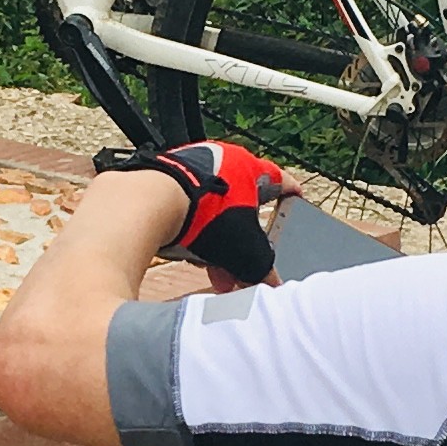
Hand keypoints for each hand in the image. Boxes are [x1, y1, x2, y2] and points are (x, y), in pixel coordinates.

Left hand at [90, 140, 286, 286]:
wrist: (150, 203)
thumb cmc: (205, 217)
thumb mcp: (245, 250)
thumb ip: (262, 268)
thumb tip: (270, 284)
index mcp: (249, 167)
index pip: (280, 179)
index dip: (290, 193)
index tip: (296, 197)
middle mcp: (222, 161)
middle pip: (242, 205)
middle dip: (244, 242)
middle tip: (243, 267)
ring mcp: (192, 168)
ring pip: (214, 212)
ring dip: (217, 244)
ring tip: (215, 272)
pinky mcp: (166, 180)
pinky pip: (188, 210)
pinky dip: (194, 234)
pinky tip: (192, 256)